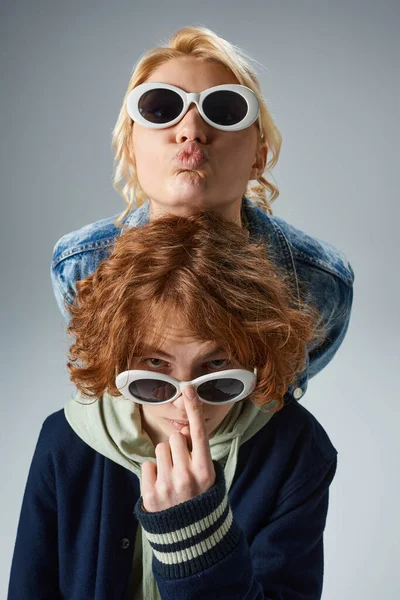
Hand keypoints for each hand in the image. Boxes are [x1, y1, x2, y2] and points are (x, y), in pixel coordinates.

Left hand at [141, 386, 215, 511]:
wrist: (190, 536)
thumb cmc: (199, 498)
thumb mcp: (208, 476)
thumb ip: (197, 453)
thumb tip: (180, 431)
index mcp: (205, 470)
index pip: (199, 433)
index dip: (194, 409)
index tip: (188, 388)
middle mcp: (187, 476)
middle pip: (175, 438)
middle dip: (176, 447)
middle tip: (181, 466)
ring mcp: (168, 486)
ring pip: (160, 449)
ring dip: (164, 459)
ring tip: (171, 478)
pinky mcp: (150, 494)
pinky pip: (147, 465)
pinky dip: (152, 473)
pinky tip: (161, 487)